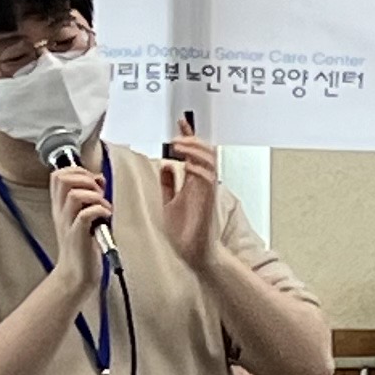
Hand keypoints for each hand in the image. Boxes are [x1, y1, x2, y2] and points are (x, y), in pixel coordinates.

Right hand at [44, 156, 112, 287]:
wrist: (76, 275)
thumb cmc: (82, 247)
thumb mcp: (81, 217)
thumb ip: (88, 197)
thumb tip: (99, 178)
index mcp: (60, 206)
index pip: (58, 175)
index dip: (77, 170)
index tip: (92, 180)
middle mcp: (60, 212)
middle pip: (63, 179)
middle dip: (85, 178)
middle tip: (98, 192)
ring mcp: (67, 224)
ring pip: (74, 195)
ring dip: (94, 196)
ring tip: (103, 206)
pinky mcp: (78, 236)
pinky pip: (86, 215)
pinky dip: (100, 210)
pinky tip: (106, 217)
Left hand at [148, 112, 222, 267]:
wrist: (193, 252)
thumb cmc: (185, 231)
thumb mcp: (169, 201)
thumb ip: (168, 184)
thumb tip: (165, 164)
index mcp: (194, 181)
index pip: (194, 152)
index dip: (189, 135)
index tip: (181, 122)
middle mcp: (202, 183)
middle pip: (206, 151)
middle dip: (193, 138)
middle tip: (179, 133)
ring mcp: (207, 190)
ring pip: (209, 160)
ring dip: (194, 149)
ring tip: (179, 145)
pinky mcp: (208, 200)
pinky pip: (207, 178)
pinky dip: (198, 167)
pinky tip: (186, 164)